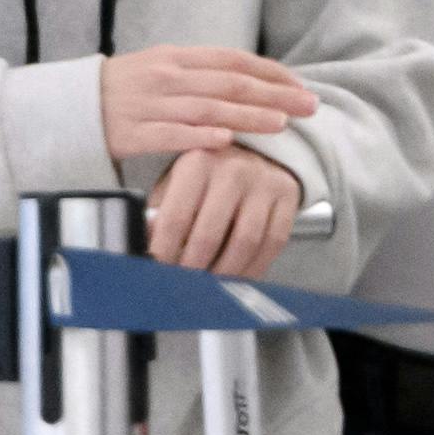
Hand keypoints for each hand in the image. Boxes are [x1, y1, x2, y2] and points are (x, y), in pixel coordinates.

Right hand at [91, 44, 323, 170]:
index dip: (269, 71)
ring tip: (280, 124)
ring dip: (246, 116)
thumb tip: (250, 80)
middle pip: (227, 83)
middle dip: (272, 94)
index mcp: (175, 57)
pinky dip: (199, 137)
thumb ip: (200, 73)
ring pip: (205, 109)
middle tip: (308, 106)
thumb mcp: (161, 69)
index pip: (232, 59)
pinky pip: (170, 135)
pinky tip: (226, 142)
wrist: (68, 107)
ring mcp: (148, 104)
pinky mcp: (131, 133)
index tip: (299, 84)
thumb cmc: (123, 90)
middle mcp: (165, 76)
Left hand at [142, 143, 299, 280]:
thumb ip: (162, 210)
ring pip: (244, 243)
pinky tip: (237, 277)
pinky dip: (254, 267)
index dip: (164, 251)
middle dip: (193, 269)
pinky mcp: (287, 197)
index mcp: (198, 163)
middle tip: (182, 286)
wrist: (258, 148)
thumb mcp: (179, 180)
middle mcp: (233, 170)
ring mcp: (264, 183)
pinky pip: (272, 242)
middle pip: (210, 235)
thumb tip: (145, 246)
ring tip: (209, 286)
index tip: (157, 271)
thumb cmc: (209, 172)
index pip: (176, 217)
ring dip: (224, 273)